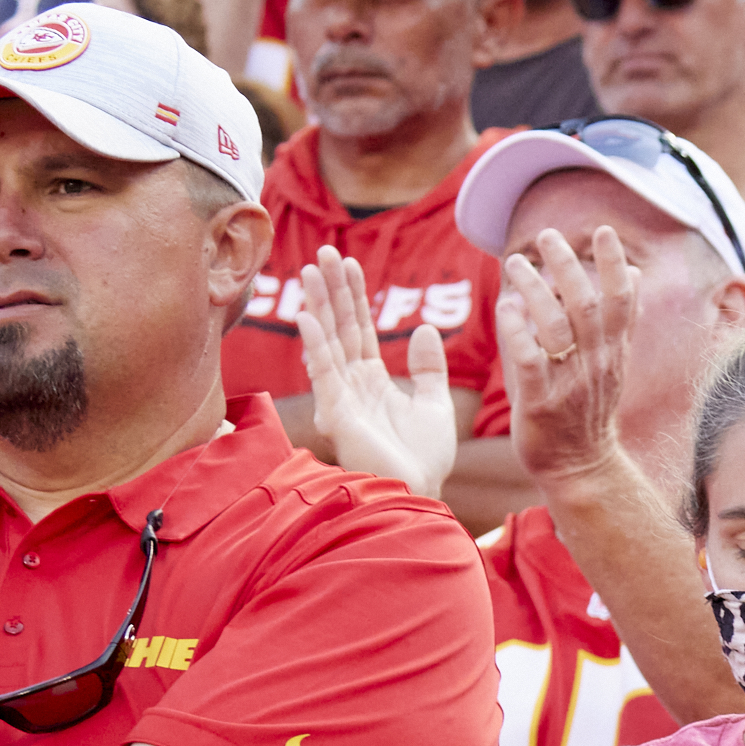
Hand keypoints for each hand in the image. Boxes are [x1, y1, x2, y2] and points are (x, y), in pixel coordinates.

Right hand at [291, 248, 454, 498]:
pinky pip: (324, 373)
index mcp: (371, 381)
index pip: (358, 329)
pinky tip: (310, 316)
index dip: (353, 296)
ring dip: (319, 305)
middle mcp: (351, 385)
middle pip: (339, 328)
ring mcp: (340, 398)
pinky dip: (317, 344)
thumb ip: (429, 368)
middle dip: (332, 290)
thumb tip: (424, 328)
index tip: (349, 263)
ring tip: (313, 269)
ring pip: (328, 342)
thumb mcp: (434, 405)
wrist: (421, 493)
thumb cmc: (424, 459)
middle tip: (325, 252)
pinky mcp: (336, 414)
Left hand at [498, 225, 641, 492]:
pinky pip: (531, 361)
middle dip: (567, 266)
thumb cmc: (589, 408)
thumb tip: (635, 273)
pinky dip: (518, 331)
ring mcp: (569, 384)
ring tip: (516, 263)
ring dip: (535, 289)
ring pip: (556, 327)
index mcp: (613, 353)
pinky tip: (506, 306)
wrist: (581, 467)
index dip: (614, 265)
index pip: (621, 302)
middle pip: (585, 306)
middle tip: (547, 235)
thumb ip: (620, 319)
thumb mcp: (613, 362)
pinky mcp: (541, 403)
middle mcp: (595, 365)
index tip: (604, 230)